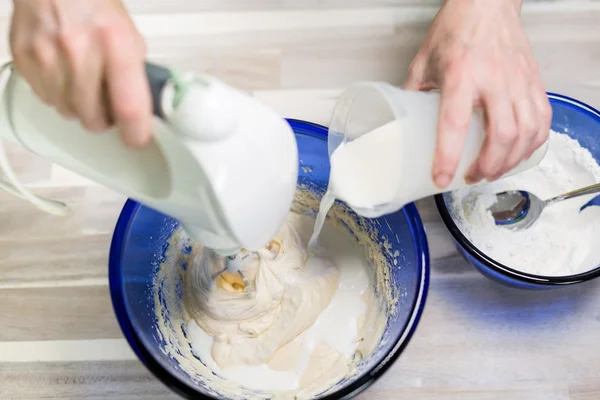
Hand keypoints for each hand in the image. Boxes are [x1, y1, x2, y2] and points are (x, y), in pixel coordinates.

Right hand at [10, 0, 151, 146]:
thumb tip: (146, 110)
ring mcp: (47, 57)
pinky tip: (64, 73)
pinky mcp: (25, 60)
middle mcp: (79, 51)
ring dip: (80, 107)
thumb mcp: (129, 35)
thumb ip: (136, 75)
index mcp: (115, 43)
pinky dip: (59, 94)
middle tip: (108, 106)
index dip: (135, 132)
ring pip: (69, 112)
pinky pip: (47, 99)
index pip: (129, 106)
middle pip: (94, 118)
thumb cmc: (95, 6)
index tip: (137, 139)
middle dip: (104, 120)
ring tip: (85, 82)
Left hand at [403, 0, 550, 186]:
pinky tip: (518, 152)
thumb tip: (402, 122)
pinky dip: (533, 142)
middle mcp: (494, 79)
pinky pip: (542, 119)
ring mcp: (518, 80)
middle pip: (501, 135)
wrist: (487, 3)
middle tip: (472, 177)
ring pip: (526, 131)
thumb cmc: (456, 28)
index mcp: (460, 74)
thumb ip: (412, 93)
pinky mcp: (533, 80)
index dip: (448, 157)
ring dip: (510, 160)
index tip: (441, 178)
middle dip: (487, 165)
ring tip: (493, 171)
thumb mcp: (424, 61)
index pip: (455, 124)